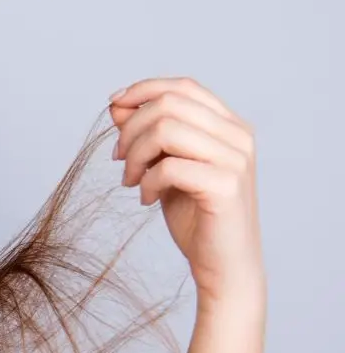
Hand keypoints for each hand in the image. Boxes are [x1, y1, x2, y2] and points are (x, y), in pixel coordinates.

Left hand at [109, 77, 263, 308]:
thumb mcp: (165, 167)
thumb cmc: (195, 216)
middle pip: (170, 104)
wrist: (223, 265)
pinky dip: (147, 181)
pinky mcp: (226, 186)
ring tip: (129, 181)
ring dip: (135, 155)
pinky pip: (170, 167)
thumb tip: (117, 105)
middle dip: (131, 129)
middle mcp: (238, 136)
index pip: (183, 87)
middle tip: (118, 159)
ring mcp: (236, 160)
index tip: (113, 107)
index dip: (143, 90)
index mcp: (229, 125)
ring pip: (167, 130)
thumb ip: (148, 136)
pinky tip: (146, 200)